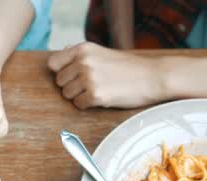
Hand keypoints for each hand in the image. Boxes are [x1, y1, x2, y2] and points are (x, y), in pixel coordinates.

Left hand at [48, 42, 168, 108]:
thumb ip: (80, 54)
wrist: (153, 77)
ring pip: (67, 95)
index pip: (53, 64)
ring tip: (98, 91)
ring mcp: (89, 79)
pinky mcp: (95, 96)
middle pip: (59, 82)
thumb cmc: (128, 67)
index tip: (72, 77)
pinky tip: (102, 98)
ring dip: (79, 96)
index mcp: (83, 49)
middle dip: (72, 86)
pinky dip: (87, 105)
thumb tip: (59, 54)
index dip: (61, 72)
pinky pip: (78, 105)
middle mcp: (83, 62)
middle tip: (90, 85)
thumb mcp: (102, 52)